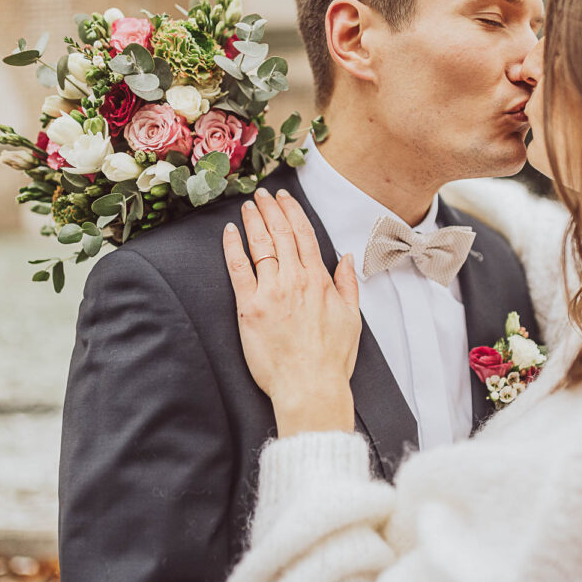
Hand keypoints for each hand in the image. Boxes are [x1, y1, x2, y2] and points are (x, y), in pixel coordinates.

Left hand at [222, 188, 361, 436]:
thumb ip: (347, 284)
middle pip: (280, 233)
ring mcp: (271, 292)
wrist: (310, 387)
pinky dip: (232, 248)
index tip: (284, 198)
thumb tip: (346, 258)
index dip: (292, 211)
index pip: (303, 234)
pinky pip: (238, 270)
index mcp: (319, 280)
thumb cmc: (332, 359)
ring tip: (247, 207)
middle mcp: (295, 280)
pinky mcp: (249, 308)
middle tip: (261, 194)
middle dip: (270, 209)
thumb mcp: (352, 318)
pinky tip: (229, 233)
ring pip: (260, 245)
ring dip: (252, 221)